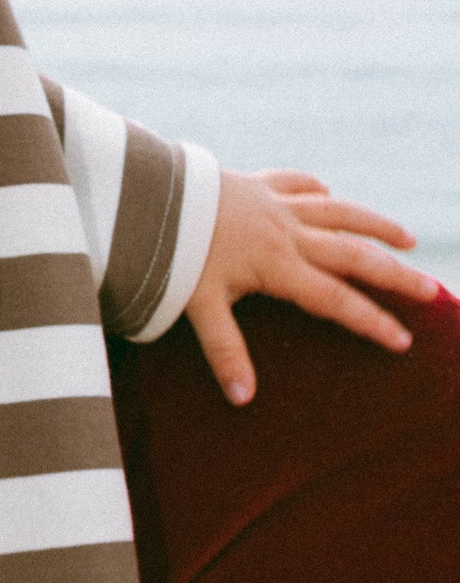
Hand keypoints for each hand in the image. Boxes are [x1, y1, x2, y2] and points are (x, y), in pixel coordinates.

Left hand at [186, 169, 439, 405]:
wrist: (149, 190)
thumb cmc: (169, 251)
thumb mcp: (193, 305)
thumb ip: (224, 351)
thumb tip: (243, 400)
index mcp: (278, 265)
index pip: (336, 300)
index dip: (371, 322)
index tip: (404, 341)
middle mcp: (286, 231)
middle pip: (354, 254)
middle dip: (396, 276)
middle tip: (432, 292)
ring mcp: (274, 203)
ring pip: (338, 211)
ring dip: (375, 223)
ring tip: (408, 238)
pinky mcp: (256, 182)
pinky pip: (296, 183)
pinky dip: (316, 188)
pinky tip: (328, 192)